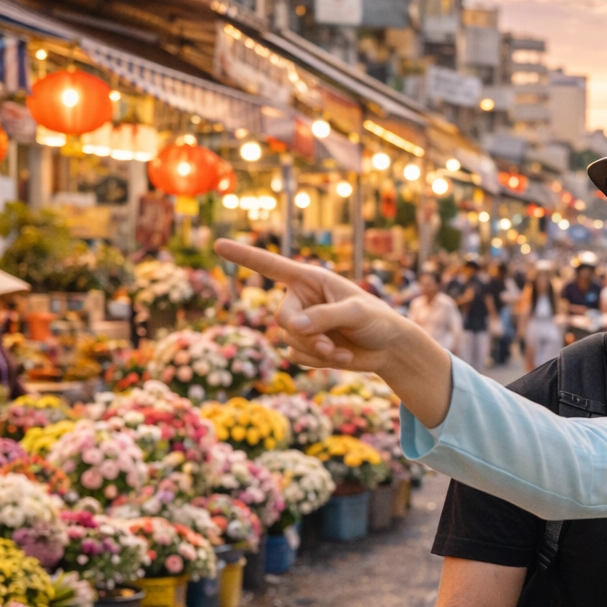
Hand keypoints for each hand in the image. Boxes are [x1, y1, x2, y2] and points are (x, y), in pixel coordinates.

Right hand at [215, 241, 453, 425]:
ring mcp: (302, 325)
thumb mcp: (357, 313)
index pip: (271, 266)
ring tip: (340, 350)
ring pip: (287, 340)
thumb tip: (292, 327)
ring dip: (315, 351)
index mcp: (310, 279)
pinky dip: (318, 362)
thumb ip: (324, 317)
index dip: (244, 256)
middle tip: (330, 344)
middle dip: (304, 335)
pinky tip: (341, 358)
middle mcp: (301, 300)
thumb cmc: (377, 320)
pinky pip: (296, 358)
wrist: (388, 348)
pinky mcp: (306, 347)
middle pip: (281, 318)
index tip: (218, 244)